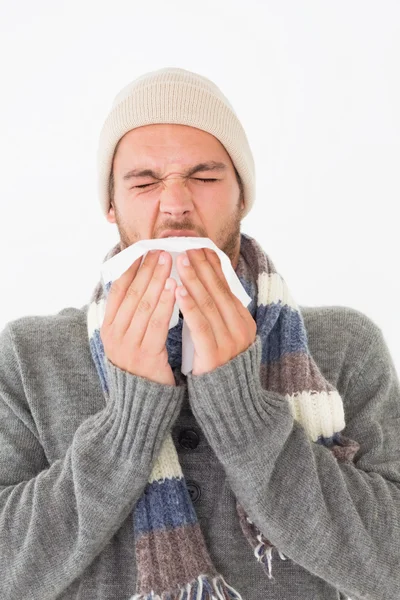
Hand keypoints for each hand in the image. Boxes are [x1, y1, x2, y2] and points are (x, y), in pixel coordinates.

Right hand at [100, 250, 176, 385]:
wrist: (140, 404)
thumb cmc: (140, 367)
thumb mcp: (129, 339)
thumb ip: (132, 316)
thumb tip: (142, 283)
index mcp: (109, 328)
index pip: (118, 291)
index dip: (131, 269)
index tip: (143, 251)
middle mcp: (114, 334)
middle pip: (132, 293)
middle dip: (147, 269)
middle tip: (161, 250)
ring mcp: (128, 345)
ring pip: (144, 305)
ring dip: (157, 280)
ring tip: (169, 262)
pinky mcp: (145, 355)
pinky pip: (157, 323)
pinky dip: (165, 303)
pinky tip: (174, 288)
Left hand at [175, 248, 256, 375]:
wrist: (228, 400)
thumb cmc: (218, 363)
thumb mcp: (223, 334)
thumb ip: (216, 312)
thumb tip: (202, 284)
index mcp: (243, 320)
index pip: (226, 286)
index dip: (212, 265)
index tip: (199, 247)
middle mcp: (240, 328)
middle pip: (217, 290)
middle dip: (201, 267)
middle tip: (186, 247)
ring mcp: (229, 341)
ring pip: (208, 304)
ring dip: (193, 280)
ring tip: (179, 261)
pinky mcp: (215, 355)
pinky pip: (200, 325)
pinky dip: (189, 305)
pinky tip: (178, 290)